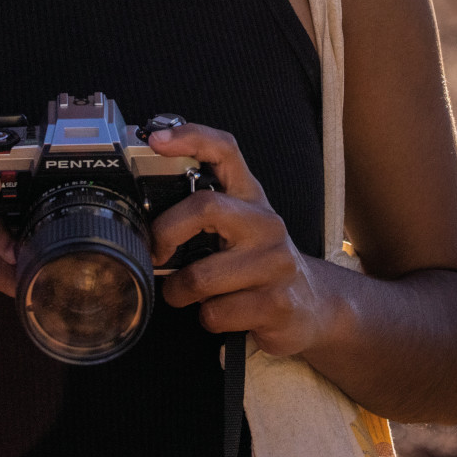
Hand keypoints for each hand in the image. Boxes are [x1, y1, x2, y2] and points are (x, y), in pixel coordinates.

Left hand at [146, 123, 334, 357]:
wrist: (313, 306)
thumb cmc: (258, 263)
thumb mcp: (238, 228)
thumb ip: (201, 213)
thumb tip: (143, 213)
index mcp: (250, 197)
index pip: (225, 150)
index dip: (190, 137)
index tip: (156, 139)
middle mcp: (265, 223)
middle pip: (206, 207)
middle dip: (167, 232)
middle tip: (155, 252)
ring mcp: (274, 263)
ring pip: (200, 277)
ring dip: (180, 292)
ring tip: (189, 294)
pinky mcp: (276, 304)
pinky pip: (216, 313)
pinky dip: (206, 318)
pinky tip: (223, 313)